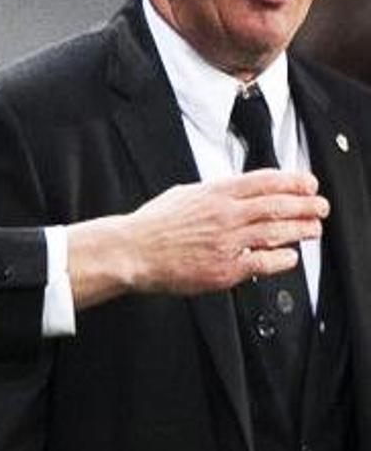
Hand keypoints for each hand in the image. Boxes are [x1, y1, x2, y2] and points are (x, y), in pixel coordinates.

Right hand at [66, 170, 326, 308]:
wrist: (132, 251)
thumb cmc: (151, 225)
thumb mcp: (182, 194)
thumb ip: (210, 193)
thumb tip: (231, 191)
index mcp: (214, 193)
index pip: (265, 181)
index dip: (293, 181)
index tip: (308, 183)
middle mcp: (225, 215)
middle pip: (278, 205)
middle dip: (306, 205)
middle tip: (319, 207)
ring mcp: (227, 242)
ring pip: (276, 232)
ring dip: (301, 230)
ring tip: (313, 230)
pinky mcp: (224, 268)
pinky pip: (263, 263)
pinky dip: (282, 259)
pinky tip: (289, 257)